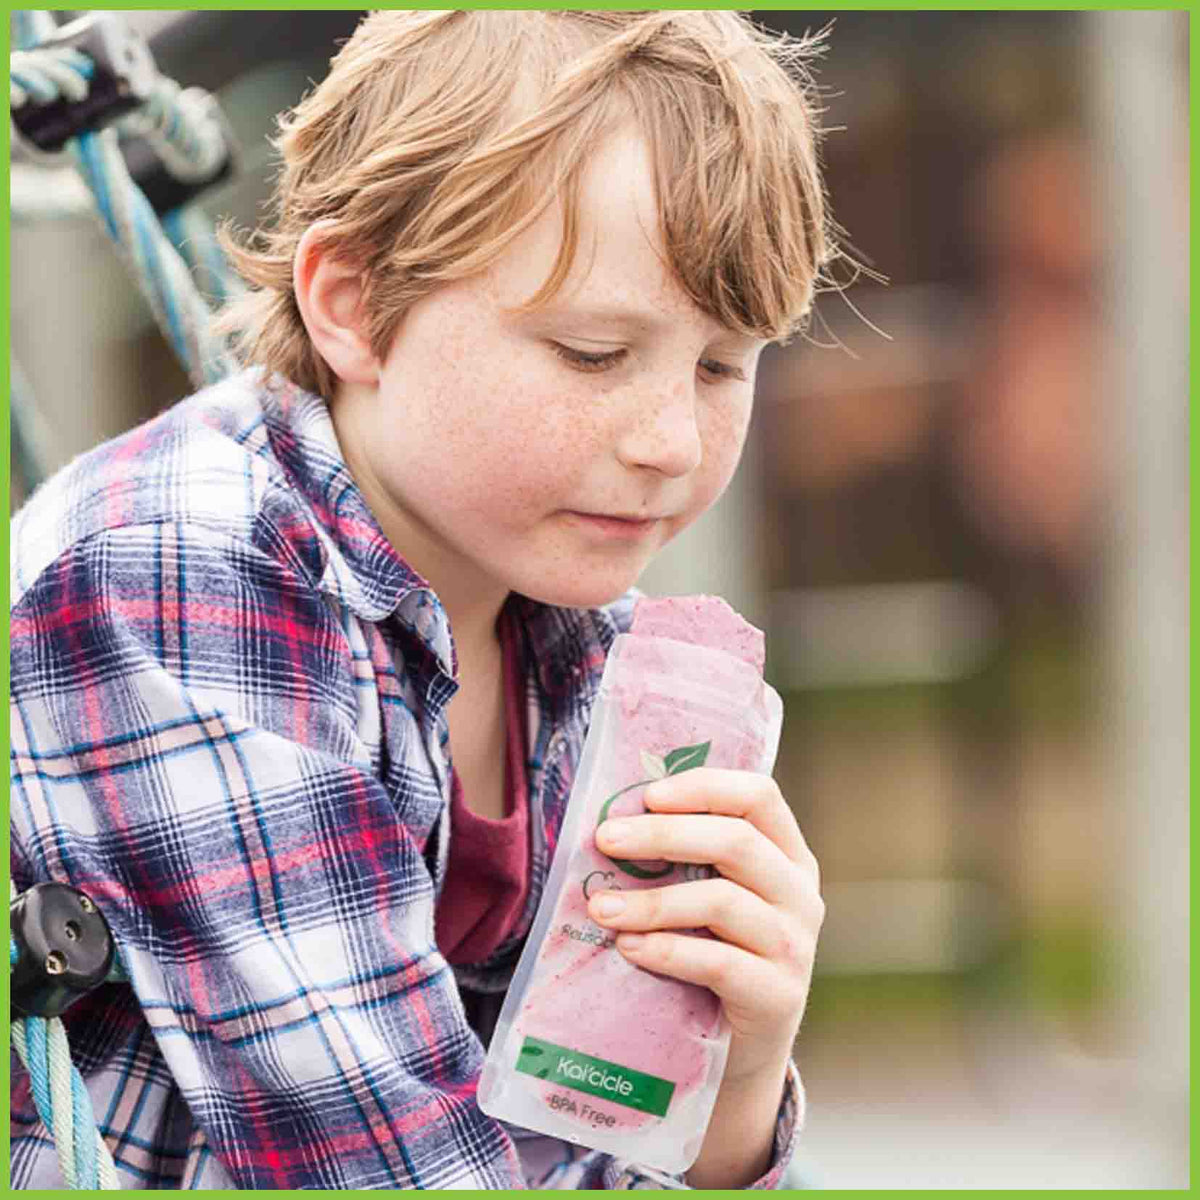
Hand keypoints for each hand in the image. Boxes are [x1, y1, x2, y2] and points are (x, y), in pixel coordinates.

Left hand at [589, 767, 823, 1087]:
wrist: (739, 1048)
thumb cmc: (712, 951)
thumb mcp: (708, 895)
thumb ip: (683, 857)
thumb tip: (611, 819)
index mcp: (787, 854)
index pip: (758, 795)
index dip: (704, 787)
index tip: (647, 796)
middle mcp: (800, 892)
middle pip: (737, 842)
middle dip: (663, 835)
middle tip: (606, 840)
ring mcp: (794, 945)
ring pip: (721, 901)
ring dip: (652, 901)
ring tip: (601, 907)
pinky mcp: (778, 996)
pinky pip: (717, 962)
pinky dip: (666, 950)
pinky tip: (628, 947)